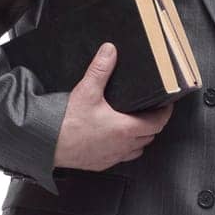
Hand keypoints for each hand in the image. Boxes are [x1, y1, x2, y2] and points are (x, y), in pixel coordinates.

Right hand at [53, 43, 174, 171]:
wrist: (48, 145)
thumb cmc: (67, 123)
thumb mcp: (86, 91)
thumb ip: (101, 69)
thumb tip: (110, 51)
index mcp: (125, 128)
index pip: (158, 123)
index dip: (165, 113)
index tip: (166, 105)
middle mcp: (123, 146)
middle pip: (150, 136)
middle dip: (154, 124)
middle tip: (151, 111)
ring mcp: (113, 157)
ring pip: (138, 149)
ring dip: (141, 137)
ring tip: (136, 124)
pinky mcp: (102, 164)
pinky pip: (123, 157)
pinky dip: (126, 148)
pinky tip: (118, 139)